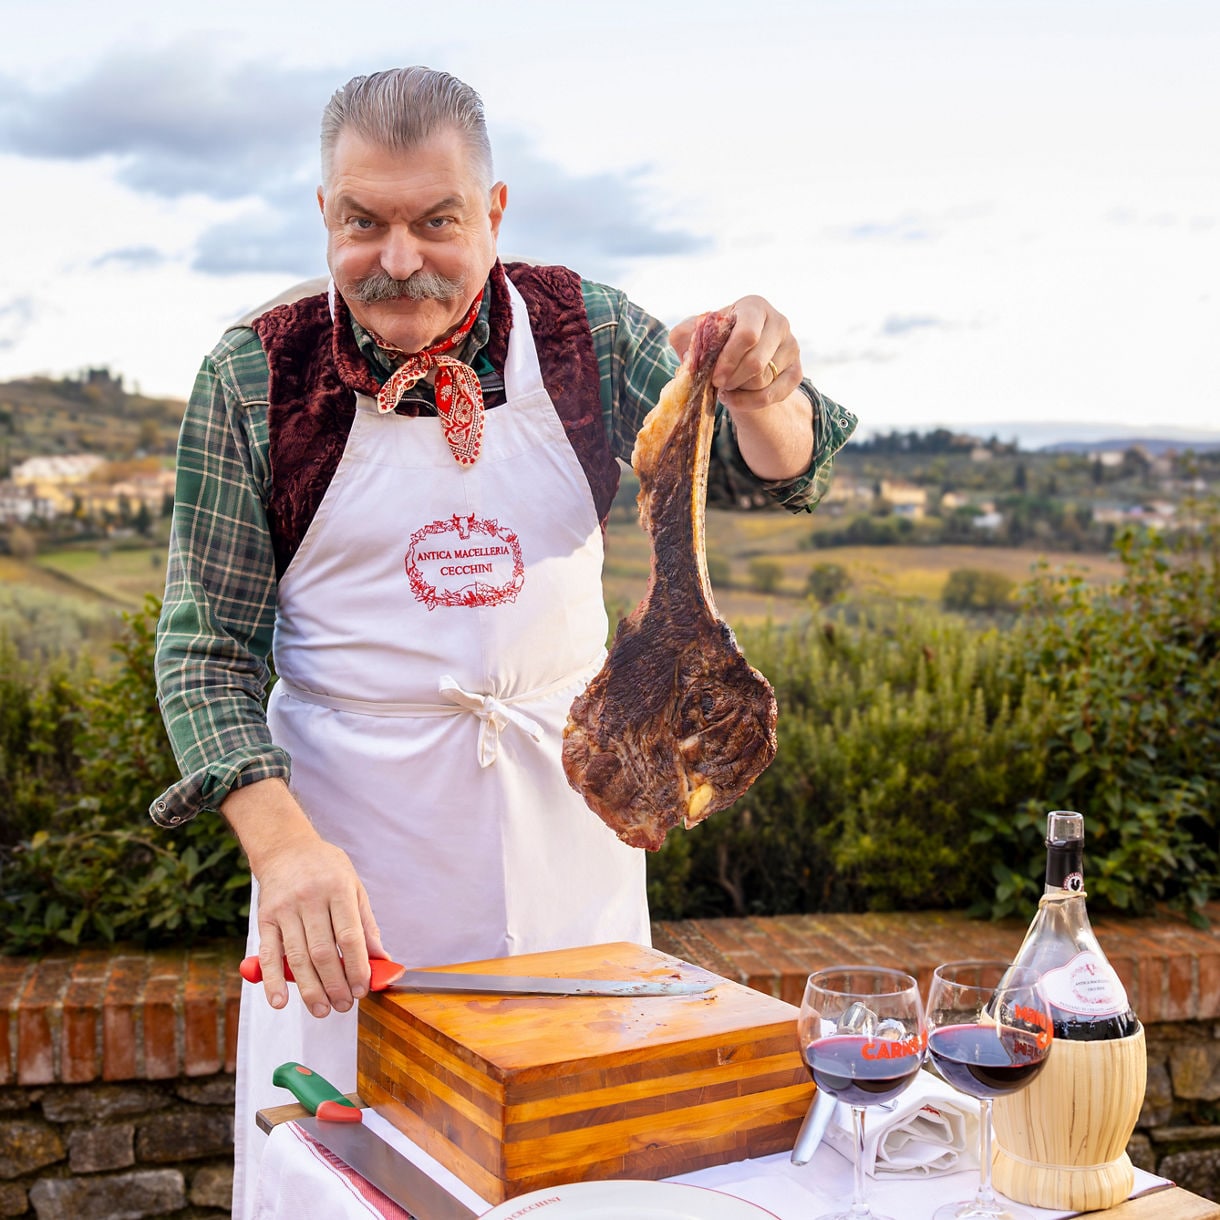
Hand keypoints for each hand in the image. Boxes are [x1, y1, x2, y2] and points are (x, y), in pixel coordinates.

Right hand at [222, 779, 387, 1017]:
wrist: (285, 848)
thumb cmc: (326, 868)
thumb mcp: (354, 886)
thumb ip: (366, 924)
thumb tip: (382, 959)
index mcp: (338, 890)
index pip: (349, 936)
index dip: (356, 967)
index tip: (363, 989)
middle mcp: (310, 899)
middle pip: (322, 952)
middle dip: (335, 984)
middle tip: (344, 1006)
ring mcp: (285, 909)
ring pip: (297, 957)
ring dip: (310, 989)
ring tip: (322, 1010)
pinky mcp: (265, 919)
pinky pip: (268, 954)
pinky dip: (272, 981)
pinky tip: (280, 1001)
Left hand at [669, 294, 802, 409]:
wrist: (737, 362)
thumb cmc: (715, 343)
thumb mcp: (695, 335)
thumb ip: (685, 334)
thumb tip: (686, 343)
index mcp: (754, 306)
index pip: (747, 335)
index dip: (728, 360)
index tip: (714, 377)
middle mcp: (779, 322)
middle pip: (756, 362)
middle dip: (732, 378)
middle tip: (717, 384)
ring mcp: (791, 347)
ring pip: (764, 380)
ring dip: (739, 389)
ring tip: (725, 387)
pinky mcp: (796, 372)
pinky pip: (772, 395)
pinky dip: (749, 403)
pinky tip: (734, 398)